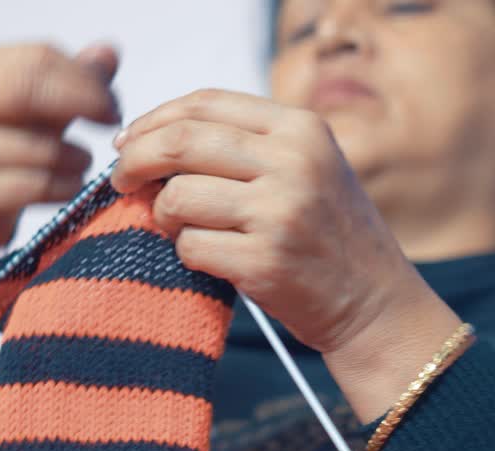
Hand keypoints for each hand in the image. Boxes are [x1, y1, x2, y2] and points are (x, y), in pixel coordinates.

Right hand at [0, 43, 120, 328]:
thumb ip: (71, 82)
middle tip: (111, 123)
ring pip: (36, 146)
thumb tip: (108, 52)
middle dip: (81, 103)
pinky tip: (71, 187)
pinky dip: (63, 187)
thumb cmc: (1, 160)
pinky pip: (32, 185)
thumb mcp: (37, 115)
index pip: (36, 57)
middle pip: (28, 89)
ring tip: (83, 164)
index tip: (111, 103)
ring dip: (75, 157)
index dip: (83, 77)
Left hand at [110, 89, 461, 418]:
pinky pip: (190, 246)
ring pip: (178, 197)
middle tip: (120, 181)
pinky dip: (186, 254)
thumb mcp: (305, 167)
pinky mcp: (265, 262)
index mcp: (301, 128)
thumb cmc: (327, 234)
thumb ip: (244, 145)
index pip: (206, 103)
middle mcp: (294, 163)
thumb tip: (151, 137)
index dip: (154, 119)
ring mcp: (280, 213)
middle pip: (182, 142)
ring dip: (163, 216)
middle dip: (135, 161)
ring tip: (180, 228)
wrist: (374, 303)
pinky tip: (210, 259)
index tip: (128, 141)